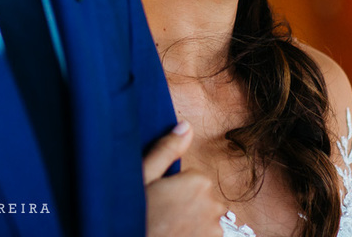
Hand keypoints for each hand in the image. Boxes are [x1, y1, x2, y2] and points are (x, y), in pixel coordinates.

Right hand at [143, 122, 224, 236]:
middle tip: (162, 212)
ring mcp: (216, 228)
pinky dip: (196, 234)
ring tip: (168, 227)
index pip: (193, 176)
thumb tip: (186, 125)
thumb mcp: (144, 177)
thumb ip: (167, 150)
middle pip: (201, 196)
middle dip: (185, 202)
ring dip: (192, 220)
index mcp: (198, 181)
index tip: (159, 196)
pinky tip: (176, 234)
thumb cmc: (136, 214)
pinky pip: (207, 233)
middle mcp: (213, 203)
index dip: (174, 186)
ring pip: (205, 216)